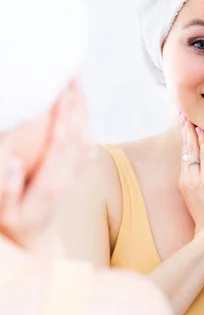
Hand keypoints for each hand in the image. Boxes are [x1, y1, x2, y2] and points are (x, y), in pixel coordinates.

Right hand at [0, 79, 93, 249]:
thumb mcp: (7, 214)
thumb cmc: (15, 224)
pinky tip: (79, 100)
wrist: (37, 241)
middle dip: (77, 101)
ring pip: (85, 132)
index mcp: (53, 182)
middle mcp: (70, 174)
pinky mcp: (75, 168)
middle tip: (71, 72)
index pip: (64, 142)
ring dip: (82, 105)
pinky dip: (83, 117)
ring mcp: (75, 171)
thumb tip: (12, 163)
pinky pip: (85, 137)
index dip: (65, 115)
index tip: (62, 90)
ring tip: (76, 78)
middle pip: (80, 132)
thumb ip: (6, 191)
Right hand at [178, 115, 203, 255]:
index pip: (184, 155)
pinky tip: (201, 132)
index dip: (185, 140)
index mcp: (185, 182)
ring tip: (189, 118)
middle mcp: (186, 178)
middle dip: (184, 132)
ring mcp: (194, 180)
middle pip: (184, 150)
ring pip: (191, 151)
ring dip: (191, 133)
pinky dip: (203, 144)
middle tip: (182, 114)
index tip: (185, 126)